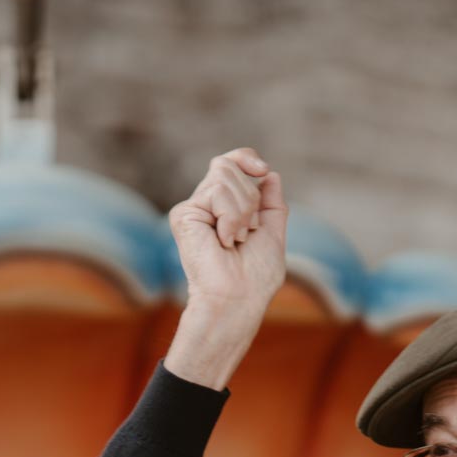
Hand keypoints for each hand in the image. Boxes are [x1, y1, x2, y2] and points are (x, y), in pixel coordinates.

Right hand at [164, 149, 287, 388]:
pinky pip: (217, 192)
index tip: (263, 171)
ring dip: (242, 211)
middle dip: (250, 199)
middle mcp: (206, 205)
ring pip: (224, 176)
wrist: (239, 298)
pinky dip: (231, 218)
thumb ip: (273, 203)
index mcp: (225, 207)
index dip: (246, 158)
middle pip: (230, 166)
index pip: (232, 163)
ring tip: (235, 240)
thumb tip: (269, 174)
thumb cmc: (256, 277)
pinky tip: (223, 242)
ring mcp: (193, 209)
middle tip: (245, 234)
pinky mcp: (183, 215)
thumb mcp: (273, 233)